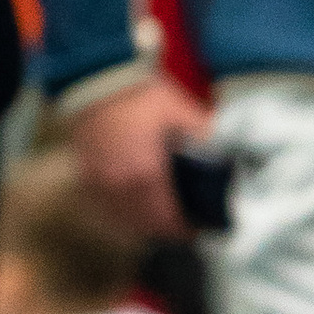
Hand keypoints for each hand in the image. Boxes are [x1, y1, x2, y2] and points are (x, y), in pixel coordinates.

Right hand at [70, 75, 213, 242]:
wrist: (96, 82)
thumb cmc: (139, 96)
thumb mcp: (180, 110)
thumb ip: (204, 135)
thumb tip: (226, 154)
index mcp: (146, 174)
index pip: (167, 218)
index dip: (184, 229)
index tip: (198, 230)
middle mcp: (120, 186)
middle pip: (147, 226)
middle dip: (168, 231)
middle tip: (186, 228)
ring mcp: (100, 184)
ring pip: (124, 221)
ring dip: (146, 226)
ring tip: (164, 223)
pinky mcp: (87, 178)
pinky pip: (106, 210)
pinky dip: (123, 216)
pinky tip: (137, 213)